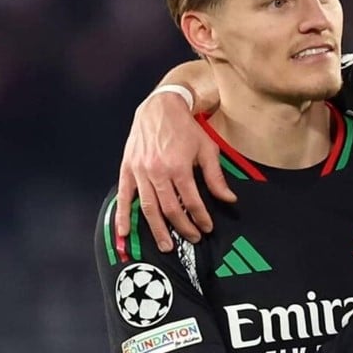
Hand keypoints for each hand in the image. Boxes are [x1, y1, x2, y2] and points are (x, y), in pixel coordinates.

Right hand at [115, 91, 234, 250]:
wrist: (159, 108)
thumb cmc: (185, 128)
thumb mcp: (207, 149)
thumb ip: (216, 177)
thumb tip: (229, 199)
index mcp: (179, 167)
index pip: (192, 201)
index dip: (201, 217)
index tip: (207, 227)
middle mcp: (158, 172)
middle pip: (170, 209)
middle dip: (183, 227)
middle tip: (192, 239)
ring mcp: (140, 172)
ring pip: (148, 208)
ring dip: (157, 229)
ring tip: (166, 245)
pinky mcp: (127, 169)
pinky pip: (124, 197)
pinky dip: (123, 216)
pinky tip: (124, 233)